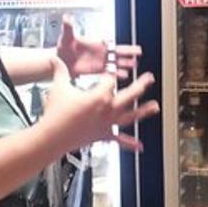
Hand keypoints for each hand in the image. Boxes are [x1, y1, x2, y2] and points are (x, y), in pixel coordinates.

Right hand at [44, 58, 159, 152]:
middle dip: (141, 85)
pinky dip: (131, 143)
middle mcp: (108, 109)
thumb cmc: (55, 113)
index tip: (112, 67)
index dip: (111, 72)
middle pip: (130, 95)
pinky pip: (120, 139)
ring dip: (144, 111)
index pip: (111, 79)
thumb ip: (59, 71)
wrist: (52, 137)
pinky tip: (140, 147)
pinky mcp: (104, 135)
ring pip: (131, 116)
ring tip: (155, 106)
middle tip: (149, 78)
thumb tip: (55, 59)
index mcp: (99, 95)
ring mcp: (107, 124)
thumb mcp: (59, 87)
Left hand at [56, 18, 141, 79]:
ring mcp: (100, 61)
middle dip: (128, 53)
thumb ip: (68, 27)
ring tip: (134, 66)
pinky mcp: (96, 70)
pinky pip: (108, 72)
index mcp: (96, 43)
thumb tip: (67, 17)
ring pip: (115, 62)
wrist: (60, 60)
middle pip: (118, 52)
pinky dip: (115, 74)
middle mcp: (100, 52)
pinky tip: (123, 76)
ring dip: (124, 64)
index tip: (130, 45)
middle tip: (138, 54)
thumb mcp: (66, 36)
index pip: (112, 43)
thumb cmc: (64, 46)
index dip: (121, 45)